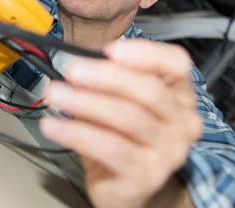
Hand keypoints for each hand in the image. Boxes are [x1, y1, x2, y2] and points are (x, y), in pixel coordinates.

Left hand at [40, 40, 202, 207]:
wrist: (126, 186)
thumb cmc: (121, 135)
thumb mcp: (118, 101)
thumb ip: (109, 80)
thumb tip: (80, 62)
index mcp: (179, 95)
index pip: (176, 64)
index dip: (146, 53)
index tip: (110, 49)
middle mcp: (182, 123)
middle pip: (149, 91)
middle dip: (106, 76)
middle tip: (71, 69)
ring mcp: (167, 153)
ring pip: (127, 118)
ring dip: (84, 102)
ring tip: (54, 94)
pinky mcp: (145, 177)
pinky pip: (108, 149)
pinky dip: (75, 134)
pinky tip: (52, 125)